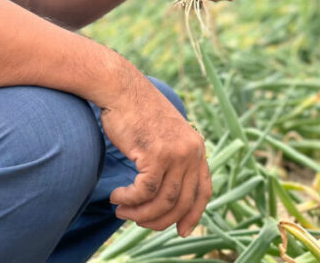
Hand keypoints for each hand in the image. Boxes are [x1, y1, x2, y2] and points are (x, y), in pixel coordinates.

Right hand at [101, 75, 211, 235]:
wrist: (120, 88)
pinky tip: (116, 197)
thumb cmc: (135, 113)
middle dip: (158, 220)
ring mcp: (176, 153)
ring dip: (140, 213)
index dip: (193, 215)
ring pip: (163, 201)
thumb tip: (166, 197)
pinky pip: (144, 192)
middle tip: (136, 222)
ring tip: (122, 211)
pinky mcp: (156, 154)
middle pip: (181, 203)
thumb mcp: (163, 136)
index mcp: (196, 147)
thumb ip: (171, 160)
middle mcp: (191, 151)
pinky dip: (129, 199)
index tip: (181, 231)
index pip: (203, 191)